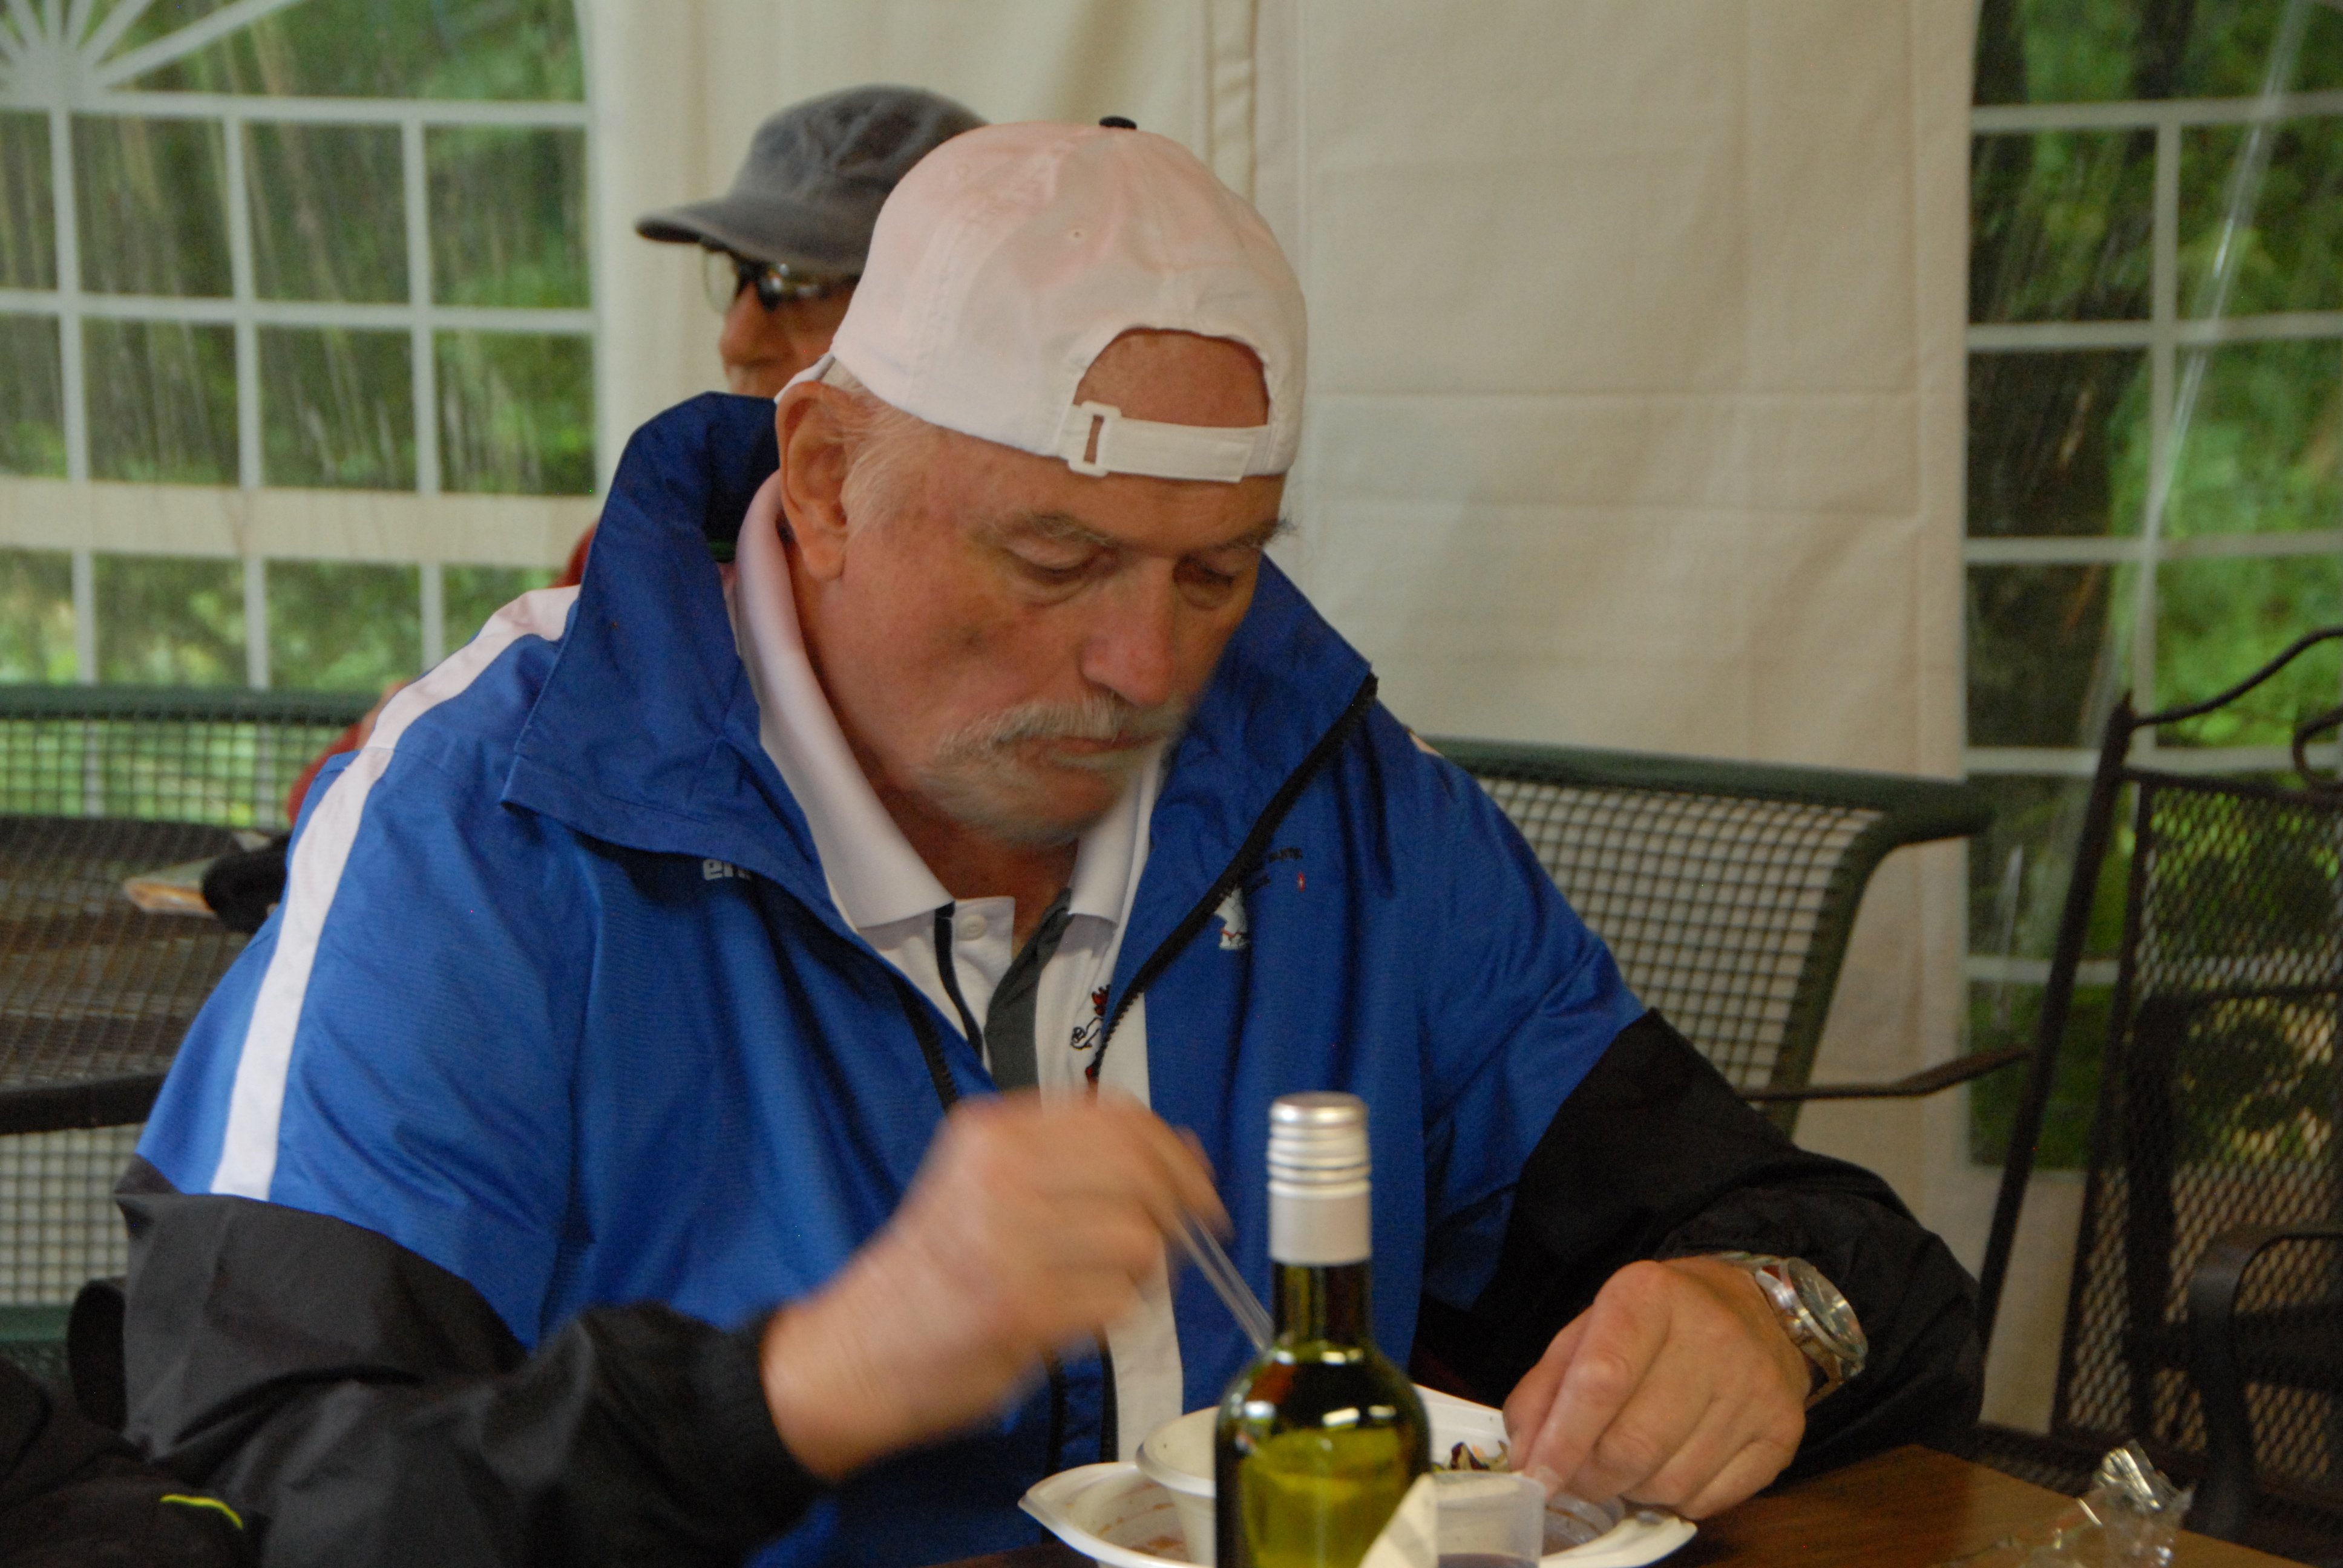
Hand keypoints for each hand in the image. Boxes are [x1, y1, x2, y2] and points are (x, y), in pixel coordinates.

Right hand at [757, 1091, 1221, 1478]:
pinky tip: (1080, 1315)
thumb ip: (1068, 1157)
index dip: (1175, 1151)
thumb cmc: (930, 1272)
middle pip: (1143, 1173)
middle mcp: (998, 1176)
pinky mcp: (1020, 1311)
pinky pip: (1118, 1302)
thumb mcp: (981, 1179)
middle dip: (1180, 1209)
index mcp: (991, 1133)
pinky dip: (1117, 1314)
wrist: (854, 1354)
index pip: (1119, 1116)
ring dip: (1146, 1271)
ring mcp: (1008, 1244)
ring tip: (1106, 1282)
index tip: (1197, 1181)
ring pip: (1142, 1240)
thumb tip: (1179, 1152)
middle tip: (1183, 1237)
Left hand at [1502, 1257, 1808, 1518]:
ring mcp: (1755, 1386)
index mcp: (1650, 1296)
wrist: (1755, 1310)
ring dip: (1631, 1489)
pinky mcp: (1783, 1429)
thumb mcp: (1591, 1330)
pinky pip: (1709, 1499)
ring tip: (1626, 1463)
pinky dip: (1674, 1498)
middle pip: (1632, 1444)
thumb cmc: (1657, 1323)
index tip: (1537, 1476)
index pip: (1601, 1380)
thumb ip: (1547, 1388)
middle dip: (1590, 1476)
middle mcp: (1712, 1336)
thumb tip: (1527, 1456)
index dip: (1562, 1439)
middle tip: (1576, 1475)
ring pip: (1669, 1481)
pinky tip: (1669, 1465)